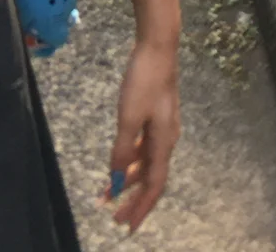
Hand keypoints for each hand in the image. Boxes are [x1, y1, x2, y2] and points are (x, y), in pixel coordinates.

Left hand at [100, 38, 179, 232]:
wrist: (158, 48)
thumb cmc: (144, 80)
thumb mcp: (129, 115)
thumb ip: (122, 149)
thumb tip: (115, 179)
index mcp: (163, 143)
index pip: (154, 186)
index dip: (142, 208)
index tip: (127, 226)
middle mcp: (166, 140)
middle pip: (150, 178)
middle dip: (132, 198)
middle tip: (114, 215)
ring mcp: (162, 127)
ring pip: (145, 162)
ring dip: (128, 178)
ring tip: (109, 191)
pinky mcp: (155, 115)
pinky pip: (143, 146)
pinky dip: (130, 158)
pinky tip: (119, 160)